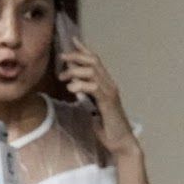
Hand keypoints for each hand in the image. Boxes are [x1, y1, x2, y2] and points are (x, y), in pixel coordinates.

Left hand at [56, 38, 138, 156]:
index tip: (72, 40)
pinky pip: (93, 87)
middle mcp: (110, 85)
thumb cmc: (108, 128)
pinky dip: (80, 85)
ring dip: (75, 71)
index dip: (84, 49)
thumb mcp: (93, 108)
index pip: (96, 61)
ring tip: (63, 78)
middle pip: (93, 61)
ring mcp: (110, 92)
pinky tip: (71, 89)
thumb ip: (86, 96)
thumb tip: (75, 86)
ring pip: (92, 71)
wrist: (122, 143)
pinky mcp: (108, 102)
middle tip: (61, 58)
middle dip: (76, 56)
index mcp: (107, 85)